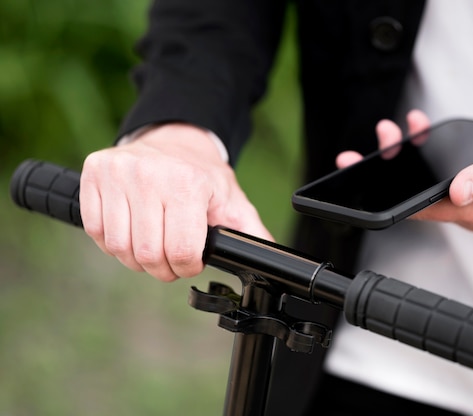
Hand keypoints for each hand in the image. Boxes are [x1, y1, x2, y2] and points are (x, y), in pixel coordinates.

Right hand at [80, 123, 272, 281]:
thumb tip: (271, 259)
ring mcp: (117, 172)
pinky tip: (132, 233)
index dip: (187, 266)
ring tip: (153, 246)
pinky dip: (114, 243)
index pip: (180, 251)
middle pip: (147, 254)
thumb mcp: (233, 202)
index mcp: (187, 183)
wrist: (175, 140)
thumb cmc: (203, 176)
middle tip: (171, 259)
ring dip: (136, 259)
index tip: (191, 261)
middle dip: (163, 268)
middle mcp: (148, 174)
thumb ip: (251, 234)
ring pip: (119, 247)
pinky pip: (96, 231)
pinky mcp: (93, 173)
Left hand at [337, 111, 472, 230]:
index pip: (419, 210)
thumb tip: (457, 190)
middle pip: (415, 195)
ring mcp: (472, 194)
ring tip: (393, 132)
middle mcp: (470, 206)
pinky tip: (421, 131)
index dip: (386, 196)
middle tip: (361, 153)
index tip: (359, 179)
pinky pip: (443, 169)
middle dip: (386, 173)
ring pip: (427, 180)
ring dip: (405, 156)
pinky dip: (428, 149)